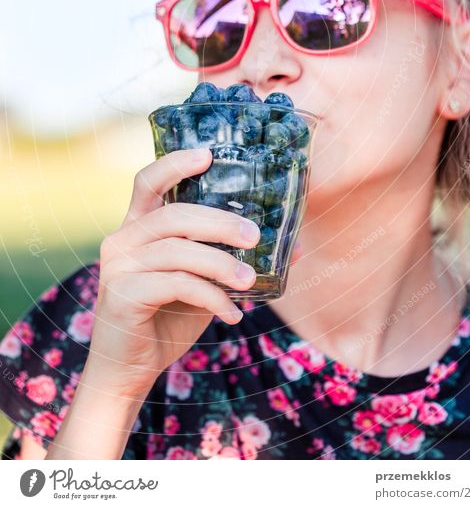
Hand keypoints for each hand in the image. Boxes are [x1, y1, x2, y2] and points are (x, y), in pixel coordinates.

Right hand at [85, 148, 261, 395]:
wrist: (128, 370)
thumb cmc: (166, 317)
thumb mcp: (203, 282)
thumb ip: (230, 259)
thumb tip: (296, 247)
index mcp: (137, 227)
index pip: (148, 181)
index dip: (175, 163)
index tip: (209, 155)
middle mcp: (122, 240)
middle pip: (174, 214)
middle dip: (219, 222)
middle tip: (255, 235)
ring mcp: (117, 267)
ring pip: (178, 250)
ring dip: (221, 263)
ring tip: (250, 281)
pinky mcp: (122, 295)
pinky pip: (176, 285)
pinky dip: (211, 297)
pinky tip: (232, 314)